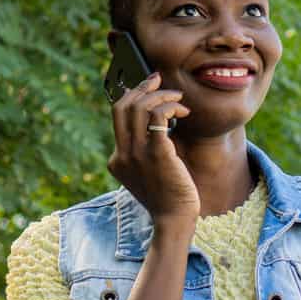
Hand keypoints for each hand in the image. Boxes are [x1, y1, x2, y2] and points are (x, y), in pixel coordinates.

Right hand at [107, 72, 199, 229]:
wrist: (173, 220)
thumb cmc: (168, 196)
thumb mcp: (149, 173)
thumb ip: (146, 152)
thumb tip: (159, 124)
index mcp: (117, 159)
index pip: (118, 117)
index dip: (132, 96)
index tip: (147, 87)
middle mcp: (122, 154)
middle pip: (123, 106)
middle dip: (141, 88)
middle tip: (158, 80)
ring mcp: (137, 154)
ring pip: (140, 108)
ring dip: (161, 96)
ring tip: (178, 99)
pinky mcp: (157, 154)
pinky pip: (158, 117)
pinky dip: (170, 107)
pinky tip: (183, 112)